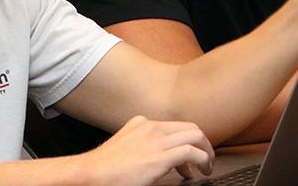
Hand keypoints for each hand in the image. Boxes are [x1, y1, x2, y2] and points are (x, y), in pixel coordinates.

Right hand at [78, 116, 213, 185]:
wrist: (91, 173)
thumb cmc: (104, 168)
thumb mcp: (125, 148)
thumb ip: (141, 147)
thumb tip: (155, 161)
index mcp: (142, 124)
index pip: (175, 126)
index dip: (187, 141)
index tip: (188, 159)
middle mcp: (151, 127)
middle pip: (190, 127)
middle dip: (202, 144)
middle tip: (204, 161)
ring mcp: (156, 140)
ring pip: (195, 136)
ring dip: (206, 152)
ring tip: (206, 167)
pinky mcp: (160, 156)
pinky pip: (192, 152)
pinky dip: (202, 160)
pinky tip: (200, 171)